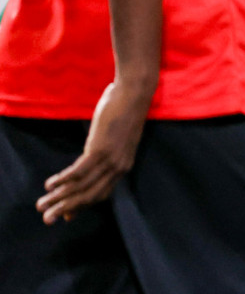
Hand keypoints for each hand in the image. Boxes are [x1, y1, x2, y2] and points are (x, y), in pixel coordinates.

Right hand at [37, 80, 151, 223]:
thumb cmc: (124, 111)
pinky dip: (62, 181)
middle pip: (90, 196)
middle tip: (48, 218)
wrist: (135, 93)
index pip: (102, 194)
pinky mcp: (100, 149)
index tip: (67, 216)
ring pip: (81, 187)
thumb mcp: (116, 136)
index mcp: (124, 165)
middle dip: (67, 209)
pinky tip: (49, 185)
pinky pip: (78, 172)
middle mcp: (119, 167)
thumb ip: (104, 150)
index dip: (82, 206)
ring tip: (41, 205)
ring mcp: (110, 159)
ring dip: (59, 198)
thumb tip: (90, 156)